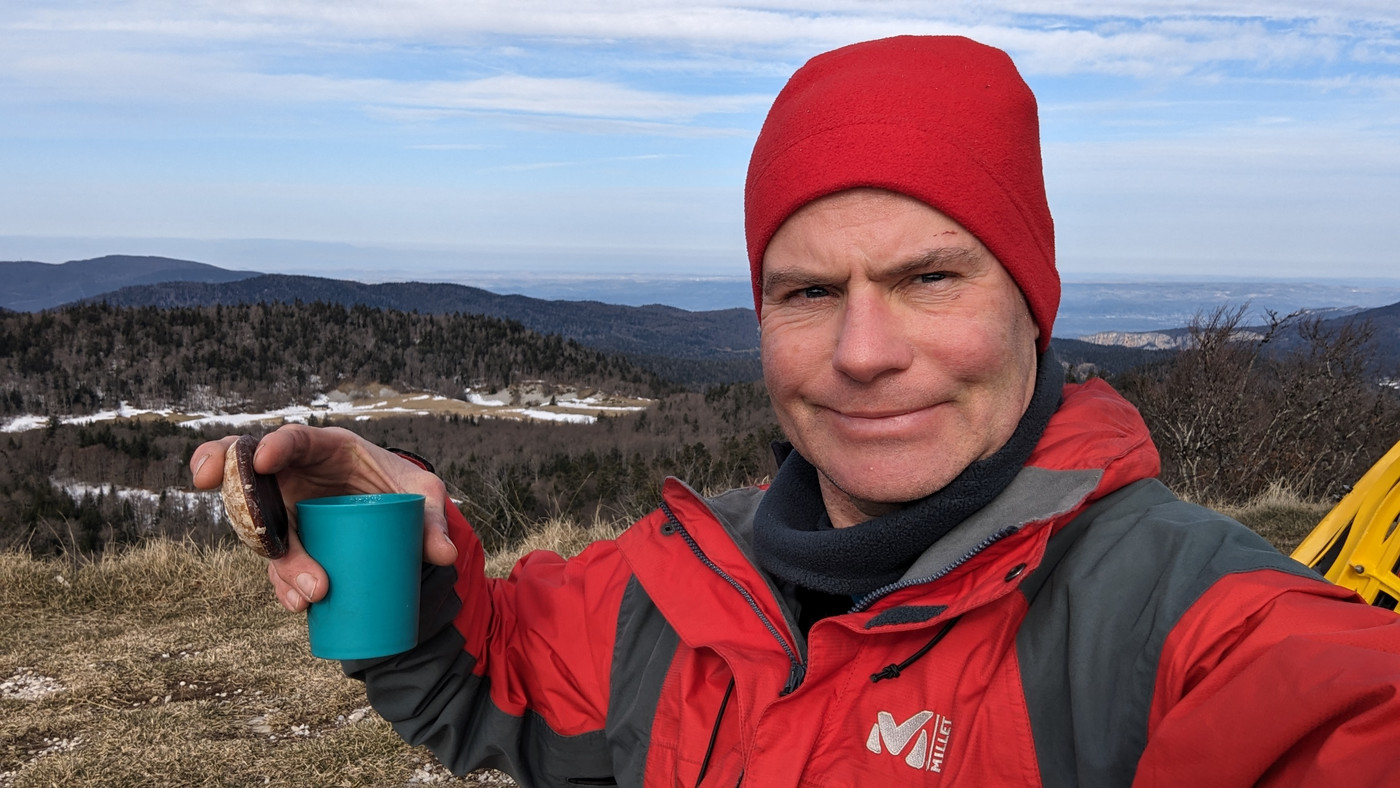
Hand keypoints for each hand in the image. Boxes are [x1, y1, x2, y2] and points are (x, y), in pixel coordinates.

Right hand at [190, 424, 458, 611]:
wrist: (396, 516)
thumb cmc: (405, 489)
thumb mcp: (423, 496)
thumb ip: (432, 518)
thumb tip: (446, 555)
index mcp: (327, 448)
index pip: (294, 438)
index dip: (274, 444)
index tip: (263, 457)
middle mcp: (295, 475)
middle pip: (248, 471)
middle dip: (224, 474)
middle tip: (206, 482)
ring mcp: (285, 509)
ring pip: (258, 526)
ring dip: (275, 558)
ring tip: (307, 591)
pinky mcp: (289, 542)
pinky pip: (276, 562)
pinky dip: (283, 584)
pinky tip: (298, 604)